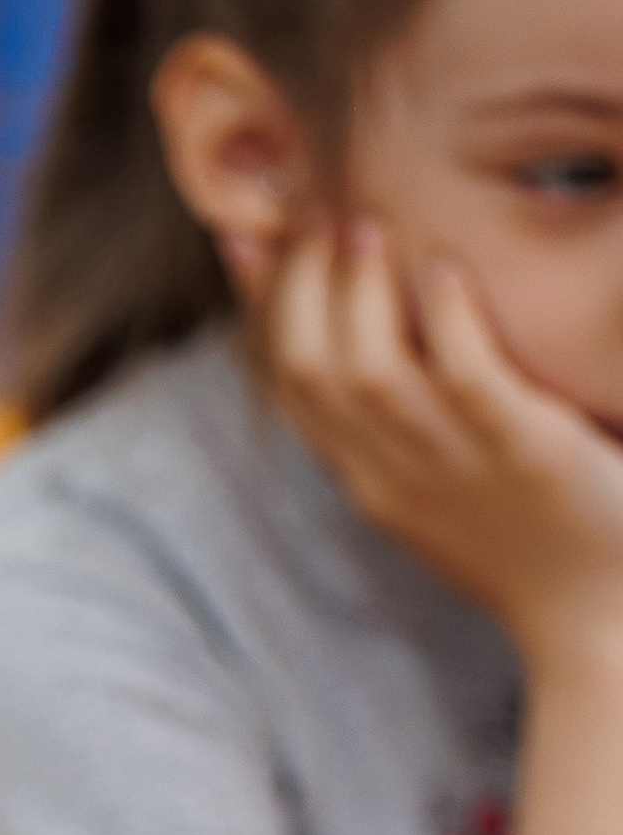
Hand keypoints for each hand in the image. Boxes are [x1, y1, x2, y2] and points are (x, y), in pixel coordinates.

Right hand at [252, 222, 622, 675]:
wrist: (593, 622)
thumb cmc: (524, 545)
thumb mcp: (435, 495)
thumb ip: (396, 432)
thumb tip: (366, 351)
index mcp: (366, 480)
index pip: (286, 386)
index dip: (256, 307)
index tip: (246, 236)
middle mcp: (394, 473)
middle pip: (309, 370)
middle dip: (303, 282)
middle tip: (324, 213)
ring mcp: (455, 466)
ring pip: (369, 372)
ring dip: (361, 289)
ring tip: (372, 226)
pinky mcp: (525, 454)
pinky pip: (468, 381)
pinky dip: (448, 320)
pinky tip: (447, 271)